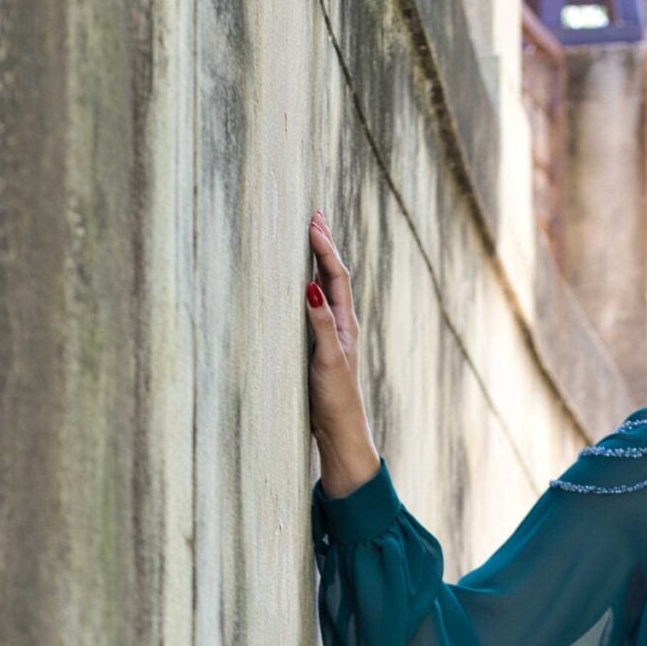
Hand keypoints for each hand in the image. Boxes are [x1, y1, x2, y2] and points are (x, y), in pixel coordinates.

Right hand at [305, 211, 379, 495]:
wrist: (339, 430)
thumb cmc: (336, 399)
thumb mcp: (329, 360)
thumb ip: (321, 324)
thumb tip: (311, 287)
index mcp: (345, 323)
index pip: (335, 276)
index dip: (324, 248)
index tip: (312, 222)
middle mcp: (340, 323)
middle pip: (333, 275)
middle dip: (323, 244)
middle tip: (314, 214)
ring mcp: (330, 333)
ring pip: (324, 288)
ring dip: (317, 260)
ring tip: (311, 235)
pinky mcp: (319, 345)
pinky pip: (314, 306)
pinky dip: (308, 285)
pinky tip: (301, 281)